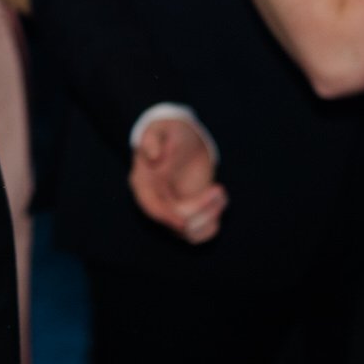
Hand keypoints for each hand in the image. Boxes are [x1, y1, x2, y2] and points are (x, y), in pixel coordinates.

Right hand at [129, 115, 225, 243]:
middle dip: (201, 209)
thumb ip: (153, 140)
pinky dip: (213, 224)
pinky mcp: (188, 212)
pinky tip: (221, 200)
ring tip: (220, 192)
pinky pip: (199, 233)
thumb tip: (154, 157)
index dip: (167, 217)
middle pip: (176, 220)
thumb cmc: (168, 133)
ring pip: (189, 232)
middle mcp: (156, 201)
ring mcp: (172, 209)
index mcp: (143, 184)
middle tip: (219, 188)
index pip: (152, 208)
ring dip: (210, 217)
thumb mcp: (160, 130)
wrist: (179, 139)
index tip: (184, 223)